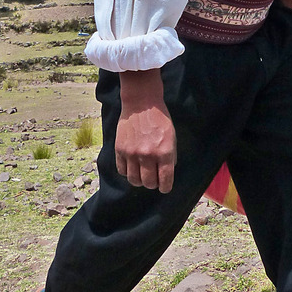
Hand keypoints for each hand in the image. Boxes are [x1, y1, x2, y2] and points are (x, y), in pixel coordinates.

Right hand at [116, 69, 176, 192]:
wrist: (141, 103)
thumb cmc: (159, 119)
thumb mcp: (171, 137)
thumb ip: (170, 156)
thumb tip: (166, 173)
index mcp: (164, 152)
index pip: (165, 180)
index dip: (165, 187)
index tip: (164, 188)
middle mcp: (147, 155)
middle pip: (148, 183)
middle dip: (152, 184)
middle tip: (153, 179)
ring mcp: (132, 153)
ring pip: (134, 180)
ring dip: (139, 180)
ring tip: (141, 174)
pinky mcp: (120, 149)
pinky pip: (122, 170)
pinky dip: (127, 172)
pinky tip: (131, 166)